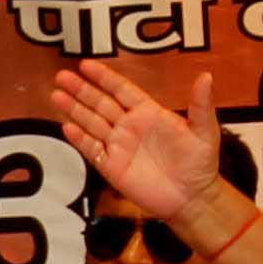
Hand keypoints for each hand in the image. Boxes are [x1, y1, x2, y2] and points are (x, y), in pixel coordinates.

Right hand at [48, 62, 220, 222]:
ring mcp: (118, 146)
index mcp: (149, 113)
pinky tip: (66, 126)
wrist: (192, 198)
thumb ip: (201, 105)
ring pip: (91, 123)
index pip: (121, 90)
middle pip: (100, 103)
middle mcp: (129, 126)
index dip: (104, 77)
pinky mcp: (111, 167)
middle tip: (62, 76)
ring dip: (74, 109)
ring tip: (56, 95)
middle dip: (81, 90)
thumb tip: (206, 76)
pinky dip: (79, 139)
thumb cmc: (200, 163)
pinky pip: (91, 150)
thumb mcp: (205, 130)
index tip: (86, 65)